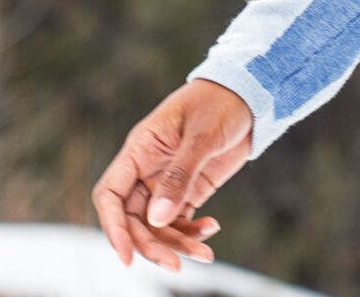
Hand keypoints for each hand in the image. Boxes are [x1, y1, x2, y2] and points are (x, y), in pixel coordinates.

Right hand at [92, 79, 252, 271]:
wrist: (249, 95)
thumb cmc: (219, 103)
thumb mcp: (201, 135)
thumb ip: (180, 175)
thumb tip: (158, 218)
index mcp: (139, 150)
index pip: (111, 195)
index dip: (113, 227)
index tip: (127, 257)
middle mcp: (147, 170)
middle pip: (134, 219)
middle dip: (151, 245)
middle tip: (177, 265)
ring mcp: (167, 182)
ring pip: (158, 226)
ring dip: (177, 244)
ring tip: (205, 255)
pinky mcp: (189, 189)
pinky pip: (180, 221)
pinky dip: (192, 232)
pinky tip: (211, 229)